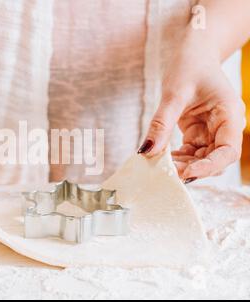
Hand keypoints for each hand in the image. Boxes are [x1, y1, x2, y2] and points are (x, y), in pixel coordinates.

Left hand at [138, 33, 245, 182]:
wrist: (194, 53)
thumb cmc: (190, 66)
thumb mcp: (174, 94)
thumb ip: (161, 123)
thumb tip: (146, 151)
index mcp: (229, 115)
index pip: (228, 151)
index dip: (209, 167)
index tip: (185, 172)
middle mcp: (225, 127)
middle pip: (215, 160)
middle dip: (192, 168)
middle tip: (166, 173)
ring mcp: (212, 131)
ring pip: (201, 159)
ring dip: (182, 165)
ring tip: (159, 166)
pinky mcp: (199, 132)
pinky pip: (190, 152)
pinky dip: (177, 157)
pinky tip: (160, 158)